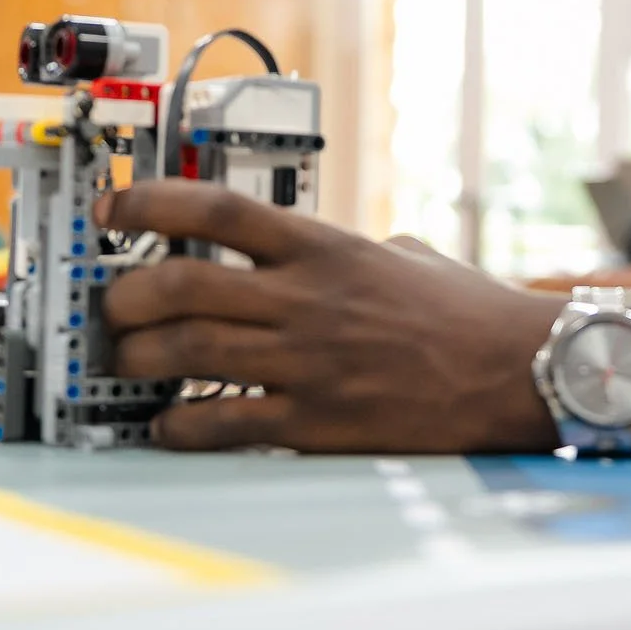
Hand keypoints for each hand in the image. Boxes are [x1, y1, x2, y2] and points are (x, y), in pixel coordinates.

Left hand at [98, 180, 558, 453]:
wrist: (517, 372)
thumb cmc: (467, 313)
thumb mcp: (400, 252)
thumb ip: (338, 249)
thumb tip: (296, 249)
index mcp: (324, 248)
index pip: (215, 211)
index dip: (150, 204)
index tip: (112, 210)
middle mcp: (306, 300)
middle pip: (181, 283)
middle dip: (125, 296)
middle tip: (113, 306)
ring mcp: (307, 363)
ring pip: (185, 352)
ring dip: (137, 358)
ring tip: (127, 362)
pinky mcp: (316, 422)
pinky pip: (221, 423)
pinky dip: (179, 425)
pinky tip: (169, 423)